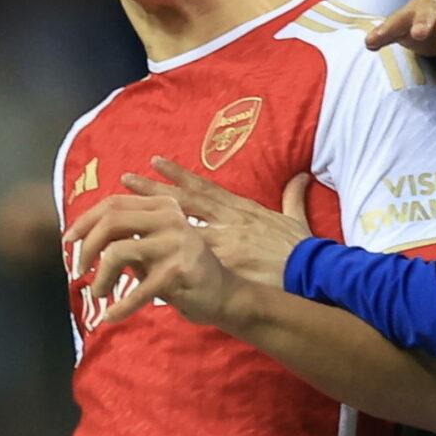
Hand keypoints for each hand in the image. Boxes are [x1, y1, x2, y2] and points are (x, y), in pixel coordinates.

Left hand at [63, 188, 242, 327]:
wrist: (224, 296)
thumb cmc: (181, 272)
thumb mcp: (153, 246)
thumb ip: (127, 236)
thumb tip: (82, 237)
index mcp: (163, 207)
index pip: (113, 204)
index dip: (85, 221)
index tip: (68, 241)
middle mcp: (171, 218)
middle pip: (111, 221)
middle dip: (87, 247)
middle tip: (79, 270)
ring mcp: (176, 243)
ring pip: (117, 252)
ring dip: (101, 278)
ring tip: (100, 294)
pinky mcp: (178, 272)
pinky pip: (138, 290)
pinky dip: (120, 306)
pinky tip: (111, 316)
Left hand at [113, 159, 313, 287]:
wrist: (314, 273)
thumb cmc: (304, 251)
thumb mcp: (298, 220)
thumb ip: (293, 198)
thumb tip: (300, 176)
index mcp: (243, 210)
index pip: (205, 188)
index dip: (179, 176)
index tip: (155, 162)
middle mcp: (228, 222)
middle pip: (184, 204)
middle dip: (154, 191)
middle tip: (126, 179)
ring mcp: (223, 244)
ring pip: (177, 232)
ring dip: (150, 225)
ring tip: (122, 218)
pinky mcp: (220, 267)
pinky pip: (185, 264)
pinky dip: (162, 261)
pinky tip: (139, 257)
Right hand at [368, 0, 435, 70]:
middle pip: (430, 3)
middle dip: (423, 18)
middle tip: (418, 33)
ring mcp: (421, 7)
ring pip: (407, 11)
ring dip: (393, 25)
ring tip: (377, 39)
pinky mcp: (406, 21)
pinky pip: (393, 26)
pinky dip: (382, 34)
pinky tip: (370, 43)